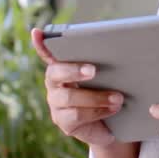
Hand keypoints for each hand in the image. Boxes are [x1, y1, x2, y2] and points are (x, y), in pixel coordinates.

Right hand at [32, 28, 124, 147]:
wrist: (114, 125)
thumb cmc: (110, 92)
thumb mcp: (110, 76)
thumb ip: (106, 64)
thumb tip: (121, 50)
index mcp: (63, 67)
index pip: (49, 53)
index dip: (41, 44)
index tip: (37, 32)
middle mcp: (55, 84)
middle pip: (56, 73)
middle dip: (74, 70)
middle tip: (93, 70)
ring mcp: (56, 104)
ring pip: (69, 96)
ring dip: (96, 97)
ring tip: (118, 98)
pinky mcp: (63, 122)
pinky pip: (76, 115)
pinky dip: (98, 111)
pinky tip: (113, 109)